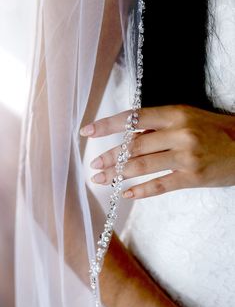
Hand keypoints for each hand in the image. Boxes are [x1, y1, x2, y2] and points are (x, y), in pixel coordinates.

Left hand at [80, 105, 234, 198]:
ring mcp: (186, 157)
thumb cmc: (215, 128)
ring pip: (143, 166)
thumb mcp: (187, 117)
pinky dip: (141, 190)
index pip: (133, 118)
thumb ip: (158, 126)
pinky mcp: (192, 178)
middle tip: (93, 164)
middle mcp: (179, 133)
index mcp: (175, 114)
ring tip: (100, 179)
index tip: (88, 131)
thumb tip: (129, 136)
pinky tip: (126, 193)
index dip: (108, 124)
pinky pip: (161, 185)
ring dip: (118, 174)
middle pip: (135, 145)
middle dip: (110, 156)